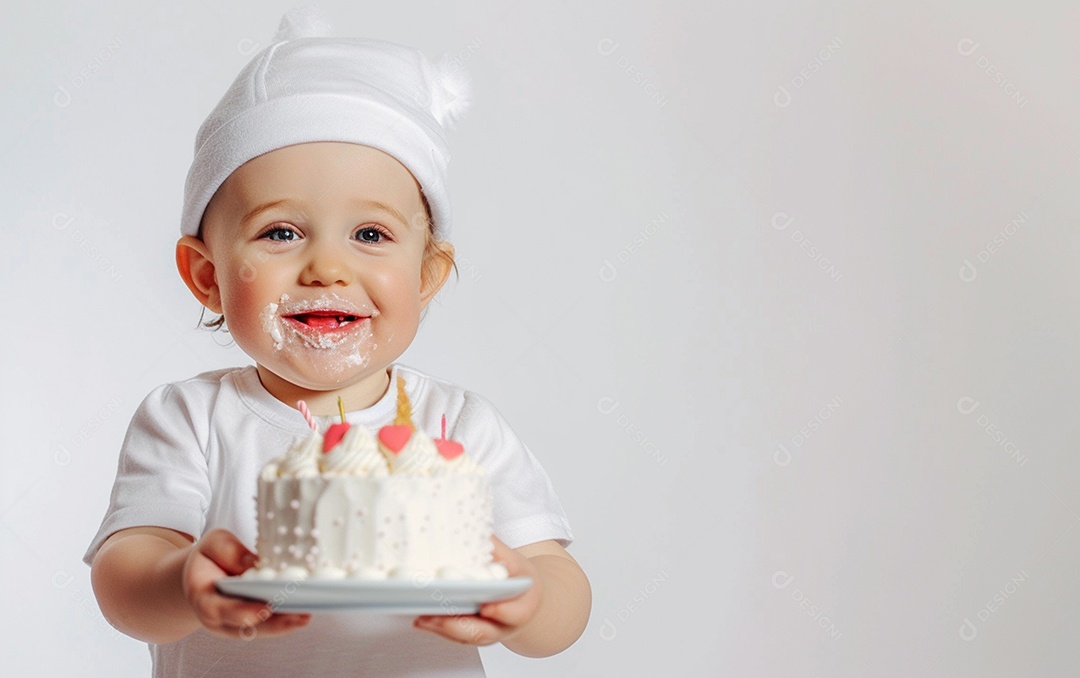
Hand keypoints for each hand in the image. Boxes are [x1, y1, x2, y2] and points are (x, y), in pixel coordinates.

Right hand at [181, 528, 310, 638]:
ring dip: (284, 625)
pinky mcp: (250, 624)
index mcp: (201, 597)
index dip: (242, 611)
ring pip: (259, 630)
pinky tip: (304, 613)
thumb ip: (229, 551)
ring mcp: (233, 625)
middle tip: (298, 615)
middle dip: (273, 623)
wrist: (203, 576)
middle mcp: (217, 618)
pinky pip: (268, 626)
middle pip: (244, 627)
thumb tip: (254, 563)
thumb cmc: (210, 557)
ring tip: (307, 615)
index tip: (266, 608)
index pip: (218, 609)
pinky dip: (286, 621)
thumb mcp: (213, 544)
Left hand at [413, 537, 541, 645]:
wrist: (522, 598)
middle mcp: (505, 625)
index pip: (515, 613)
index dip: (501, 611)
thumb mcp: (514, 560)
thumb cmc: (517, 577)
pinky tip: (422, 618)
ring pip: (466, 636)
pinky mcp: (471, 634)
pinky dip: (438, 627)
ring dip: (443, 628)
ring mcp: (487, 633)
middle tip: (438, 615)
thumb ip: (496, 550)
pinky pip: (455, 635)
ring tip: (423, 616)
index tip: (486, 607)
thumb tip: (471, 530)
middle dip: (459, 626)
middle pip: (484, 631)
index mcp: (523, 605)